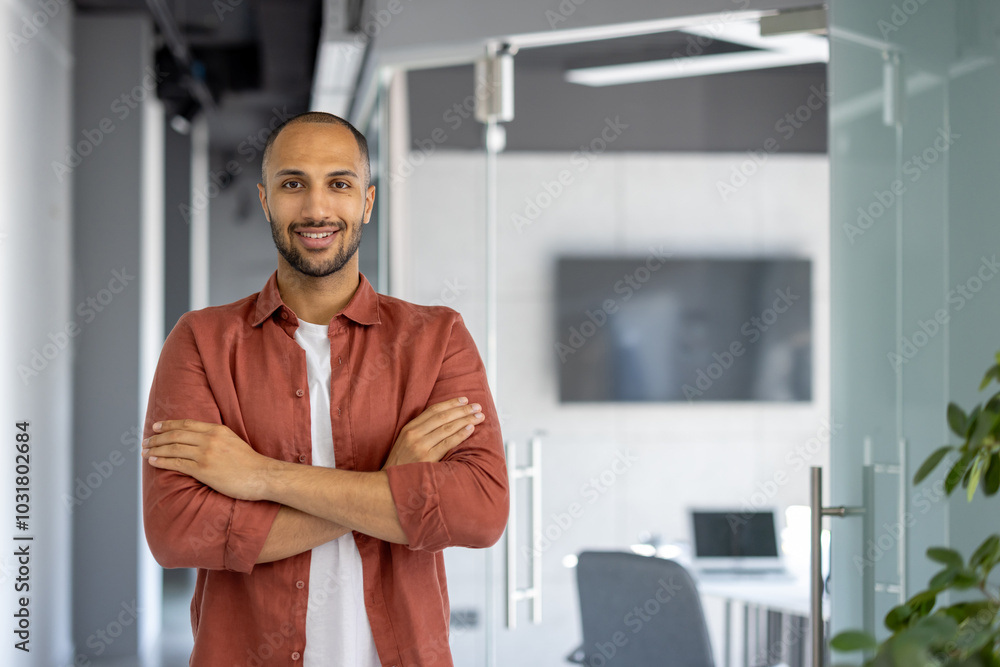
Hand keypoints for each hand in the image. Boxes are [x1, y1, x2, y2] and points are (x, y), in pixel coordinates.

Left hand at [142, 419, 270, 500]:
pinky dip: (162, 461)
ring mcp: (206, 454)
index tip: (156, 427)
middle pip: (176, 435)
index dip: (169, 425)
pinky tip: (153, 461)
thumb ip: (216, 438)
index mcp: (217, 430)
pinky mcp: (203, 470)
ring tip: (145, 451)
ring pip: (173, 448)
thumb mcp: (233, 442)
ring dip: (156, 449)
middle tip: (145, 440)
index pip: (187, 424)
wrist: (262, 476)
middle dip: (157, 437)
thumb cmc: (250, 463)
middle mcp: (210, 439)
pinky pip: (177, 463)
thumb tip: (199, 440)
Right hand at [383, 397, 484, 468]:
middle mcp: (414, 434)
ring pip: (447, 428)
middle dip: (462, 410)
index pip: (433, 410)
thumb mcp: (405, 442)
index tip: (464, 400)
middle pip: (443, 417)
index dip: (450, 403)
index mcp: (409, 428)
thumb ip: (421, 431)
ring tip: (479, 416)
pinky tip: (470, 429)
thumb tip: (444, 420)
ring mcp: (420, 446)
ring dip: (465, 420)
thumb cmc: (402, 464)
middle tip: (477, 406)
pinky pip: (447, 443)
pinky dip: (460, 434)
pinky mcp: (427, 458)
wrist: (390, 484)